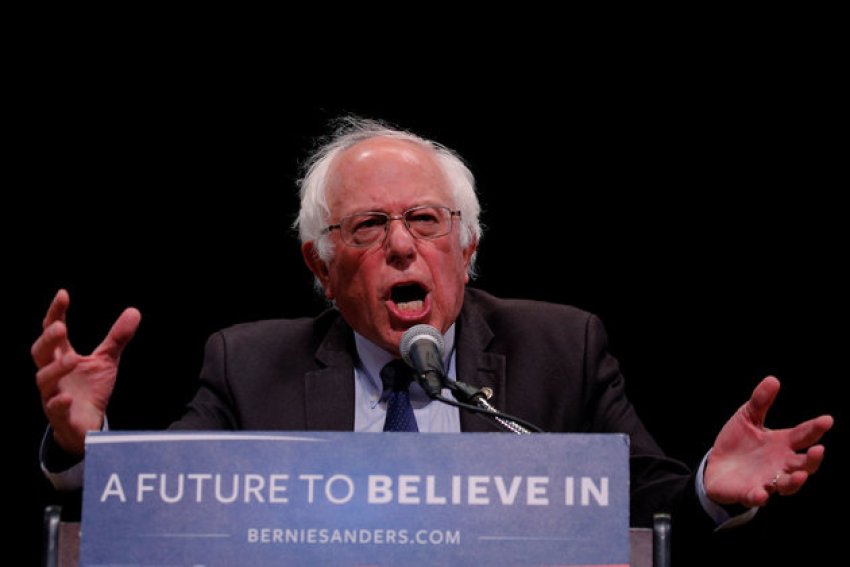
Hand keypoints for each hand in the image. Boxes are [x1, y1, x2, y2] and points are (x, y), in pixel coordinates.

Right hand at [31, 289, 140, 455]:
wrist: (85, 425)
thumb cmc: (89, 389)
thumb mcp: (106, 361)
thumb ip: (116, 338)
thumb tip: (134, 311)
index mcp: (61, 356)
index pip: (53, 331)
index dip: (55, 313)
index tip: (63, 295)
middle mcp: (53, 373)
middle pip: (40, 353)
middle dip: (48, 340)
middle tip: (61, 327)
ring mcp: (52, 394)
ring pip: (44, 380)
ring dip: (56, 369)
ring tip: (73, 359)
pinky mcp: (59, 416)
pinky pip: (54, 408)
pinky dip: (59, 403)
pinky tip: (67, 397)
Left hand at [704, 376, 832, 507]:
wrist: (716, 466)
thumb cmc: (738, 443)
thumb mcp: (747, 418)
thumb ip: (760, 402)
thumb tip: (773, 379)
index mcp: (783, 444)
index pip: (803, 436)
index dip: (815, 428)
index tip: (827, 420)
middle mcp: (781, 464)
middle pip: (804, 464)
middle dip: (813, 459)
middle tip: (819, 449)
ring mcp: (767, 480)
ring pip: (787, 485)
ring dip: (795, 482)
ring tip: (800, 475)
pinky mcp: (749, 493)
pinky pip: (757, 497)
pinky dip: (759, 496)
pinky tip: (761, 494)